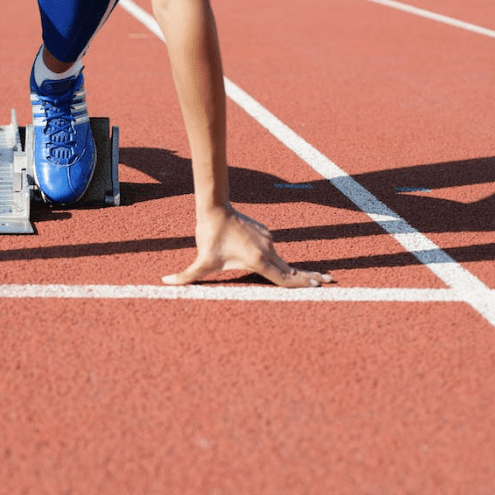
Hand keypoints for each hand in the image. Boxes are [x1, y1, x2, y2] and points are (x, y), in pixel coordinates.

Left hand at [164, 205, 332, 287]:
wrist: (215, 208)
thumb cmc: (209, 236)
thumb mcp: (200, 261)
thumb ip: (185, 277)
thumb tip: (164, 283)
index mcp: (258, 260)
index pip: (285, 277)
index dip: (302, 284)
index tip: (320, 286)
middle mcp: (268, 249)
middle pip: (291, 268)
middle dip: (310, 276)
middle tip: (330, 281)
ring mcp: (269, 240)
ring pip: (282, 260)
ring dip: (294, 270)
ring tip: (314, 277)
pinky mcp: (265, 233)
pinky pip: (273, 251)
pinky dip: (280, 260)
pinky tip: (282, 265)